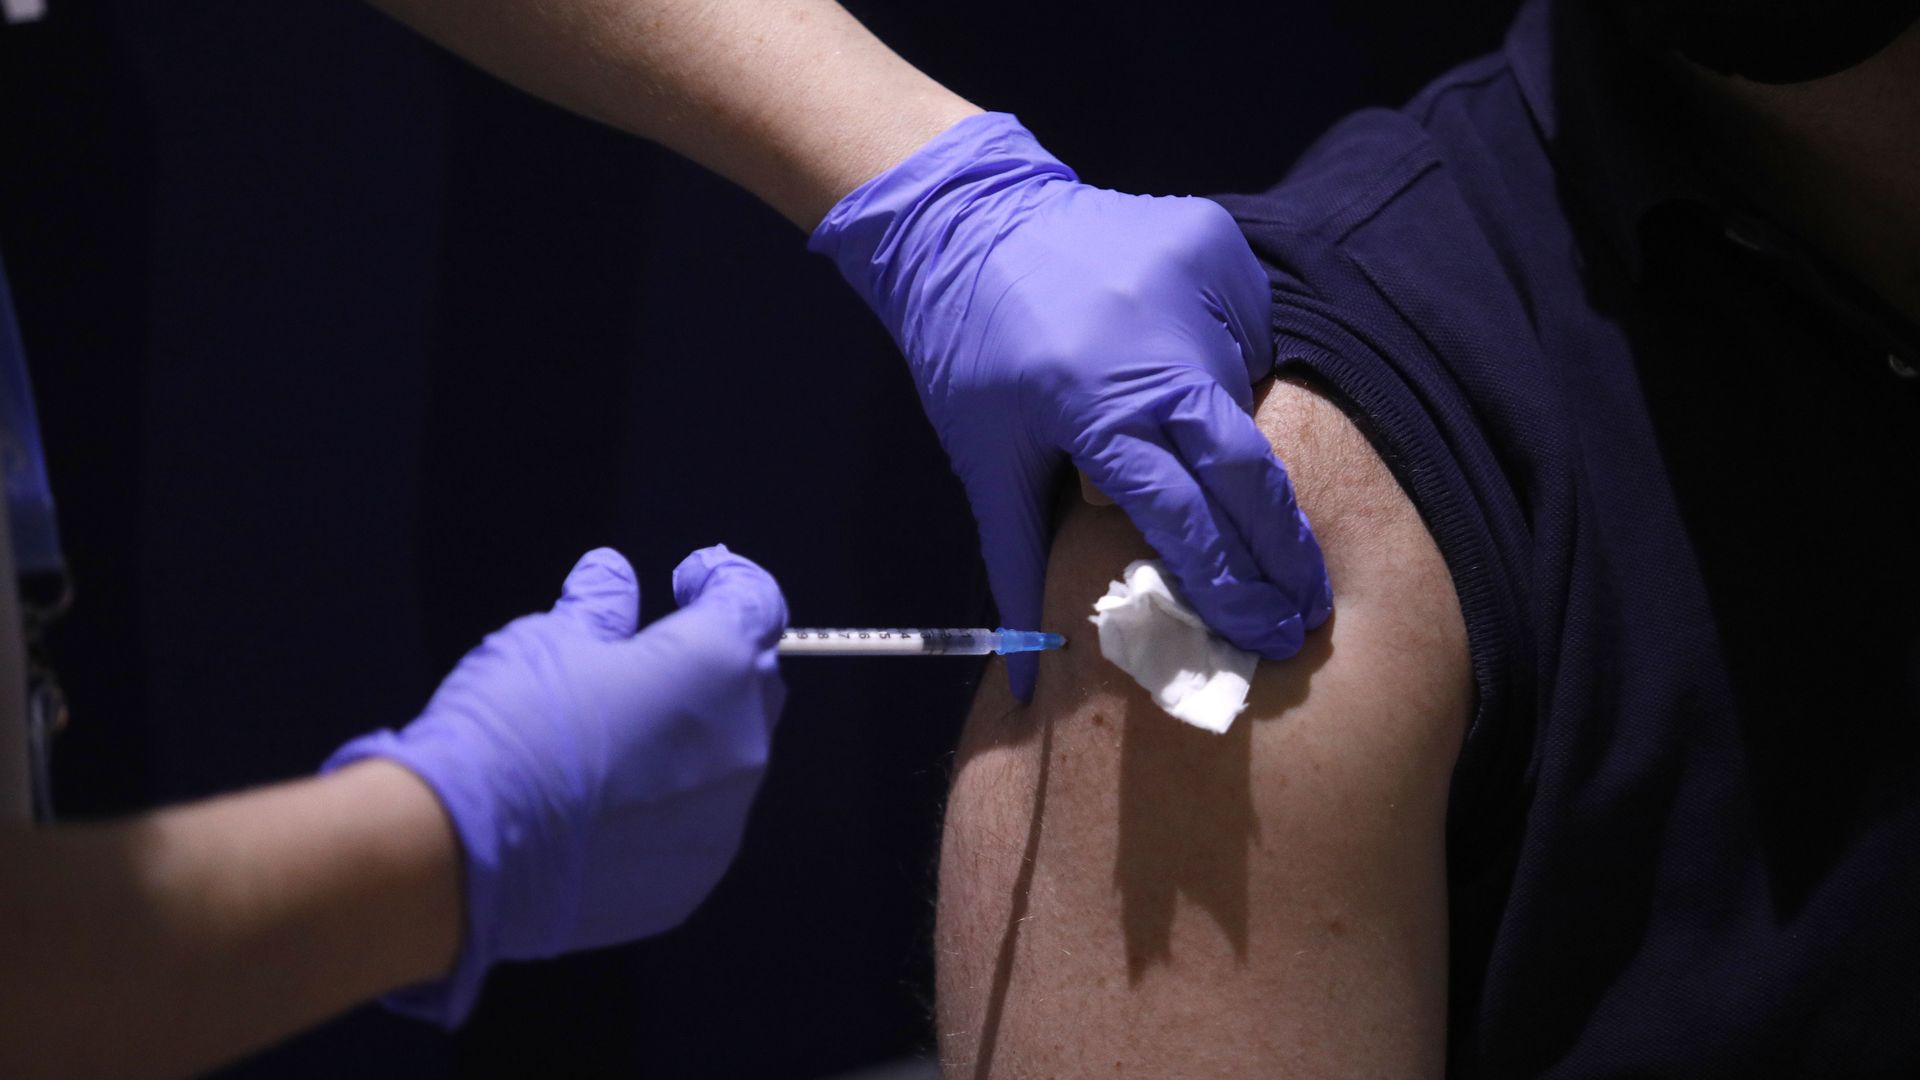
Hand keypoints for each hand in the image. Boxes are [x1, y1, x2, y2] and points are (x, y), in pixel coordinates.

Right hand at [325, 545, 785, 1025]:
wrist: (469, 857)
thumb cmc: (514, 730)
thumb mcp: (548, 640)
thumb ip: (599, 606)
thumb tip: (613, 576)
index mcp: (716, 664)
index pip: (757, 600)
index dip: (726, 579)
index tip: (691, 578)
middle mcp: (743, 741)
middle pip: (755, 681)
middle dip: (718, 659)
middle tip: (656, 655)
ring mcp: (725, 818)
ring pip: (733, 757)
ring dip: (697, 735)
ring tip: (624, 735)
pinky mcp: (696, 874)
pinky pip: (701, 821)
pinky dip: (672, 800)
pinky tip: (613, 802)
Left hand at [810, 113, 1331, 698]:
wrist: (968, 220)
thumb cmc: (969, 356)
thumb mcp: (986, 464)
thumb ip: (1019, 567)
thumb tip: (1031, 674)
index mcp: (1094, 407)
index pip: (1184, 516)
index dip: (1229, 584)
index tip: (1267, 633)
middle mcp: (1157, 346)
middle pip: (1249, 467)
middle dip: (1286, 548)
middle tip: (1310, 607)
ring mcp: (1196, 284)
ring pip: (1251, 396)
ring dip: (1241, 446)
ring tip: (1216, 466)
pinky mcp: (1218, 244)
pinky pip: (1251, 332)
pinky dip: (1231, 371)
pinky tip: (1193, 376)